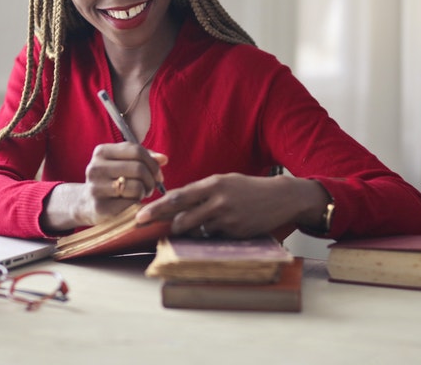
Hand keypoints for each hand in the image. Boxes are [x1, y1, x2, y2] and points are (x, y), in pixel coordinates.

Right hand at [41, 143, 166, 230]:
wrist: (86, 203)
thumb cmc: (111, 180)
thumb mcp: (123, 163)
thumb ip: (144, 158)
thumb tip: (163, 159)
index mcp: (101, 152)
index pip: (136, 150)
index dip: (152, 162)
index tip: (157, 173)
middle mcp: (95, 168)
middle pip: (138, 168)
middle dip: (151, 179)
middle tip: (151, 187)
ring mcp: (95, 187)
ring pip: (137, 186)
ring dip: (145, 192)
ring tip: (140, 194)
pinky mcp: (100, 207)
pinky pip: (131, 204)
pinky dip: (137, 204)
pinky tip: (131, 204)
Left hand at [134, 173, 327, 237]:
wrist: (280, 198)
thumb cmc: (247, 188)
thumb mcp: (224, 181)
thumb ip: (201, 191)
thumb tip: (176, 202)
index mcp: (213, 184)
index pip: (177, 198)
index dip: (156, 209)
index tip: (140, 217)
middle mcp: (218, 202)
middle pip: (181, 219)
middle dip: (167, 226)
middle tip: (157, 229)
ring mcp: (228, 220)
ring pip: (195, 232)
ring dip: (188, 232)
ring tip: (191, 226)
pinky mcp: (236, 234)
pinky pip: (212, 238)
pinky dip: (209, 236)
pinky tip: (218, 228)